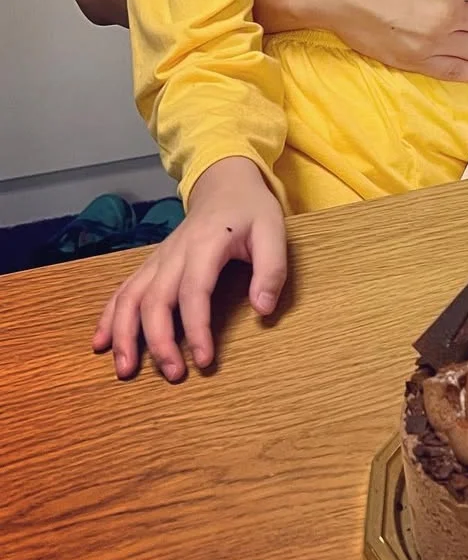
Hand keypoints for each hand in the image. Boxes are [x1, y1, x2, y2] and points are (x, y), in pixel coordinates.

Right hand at [92, 157, 286, 382]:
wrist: (225, 184)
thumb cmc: (251, 210)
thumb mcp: (274, 231)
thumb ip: (272, 269)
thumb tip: (263, 309)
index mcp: (206, 243)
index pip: (194, 291)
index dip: (196, 328)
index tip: (204, 360)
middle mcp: (174, 252)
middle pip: (155, 299)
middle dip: (158, 340)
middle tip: (173, 375)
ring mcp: (159, 258)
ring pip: (130, 296)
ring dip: (123, 333)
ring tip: (125, 370)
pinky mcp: (152, 264)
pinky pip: (123, 289)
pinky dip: (109, 316)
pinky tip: (101, 342)